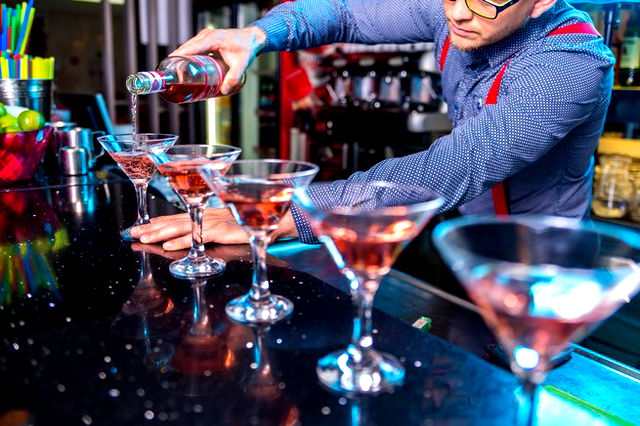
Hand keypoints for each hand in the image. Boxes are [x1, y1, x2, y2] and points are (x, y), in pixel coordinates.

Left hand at [130, 208, 298, 250]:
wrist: (279, 220)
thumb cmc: (259, 224)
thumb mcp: (234, 228)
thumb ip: (219, 230)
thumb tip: (205, 238)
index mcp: (210, 214)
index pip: (180, 216)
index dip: (160, 221)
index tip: (142, 226)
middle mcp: (209, 215)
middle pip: (175, 219)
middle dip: (152, 227)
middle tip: (131, 233)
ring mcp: (216, 221)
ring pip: (182, 225)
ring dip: (159, 232)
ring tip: (142, 238)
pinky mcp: (223, 230)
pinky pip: (198, 235)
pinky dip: (182, 239)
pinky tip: (167, 244)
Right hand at [171, 26, 266, 94]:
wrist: (252, 39)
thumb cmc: (246, 49)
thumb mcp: (241, 65)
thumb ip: (233, 78)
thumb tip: (224, 91)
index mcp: (212, 39)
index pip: (190, 48)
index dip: (179, 57)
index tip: (171, 68)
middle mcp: (206, 35)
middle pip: (186, 48)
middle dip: (177, 61)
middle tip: (174, 77)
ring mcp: (205, 36)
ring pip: (188, 47)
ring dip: (181, 58)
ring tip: (177, 74)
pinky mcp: (206, 39)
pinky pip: (193, 47)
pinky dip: (187, 55)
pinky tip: (185, 67)